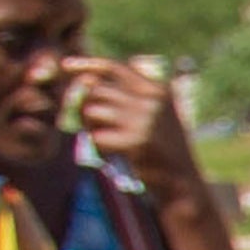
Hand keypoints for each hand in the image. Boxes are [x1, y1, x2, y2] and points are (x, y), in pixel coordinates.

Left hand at [45, 50, 209, 208]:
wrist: (184, 184)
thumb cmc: (163, 151)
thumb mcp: (157, 115)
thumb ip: (130, 95)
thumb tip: (84, 79)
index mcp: (157, 90)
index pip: (115, 68)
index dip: (88, 65)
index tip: (66, 66)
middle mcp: (151, 100)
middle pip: (97, 91)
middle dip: (89, 108)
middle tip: (98, 128)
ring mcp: (143, 120)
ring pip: (92, 111)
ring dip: (92, 128)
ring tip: (110, 142)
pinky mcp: (135, 142)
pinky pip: (96, 137)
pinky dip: (99, 148)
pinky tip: (115, 156)